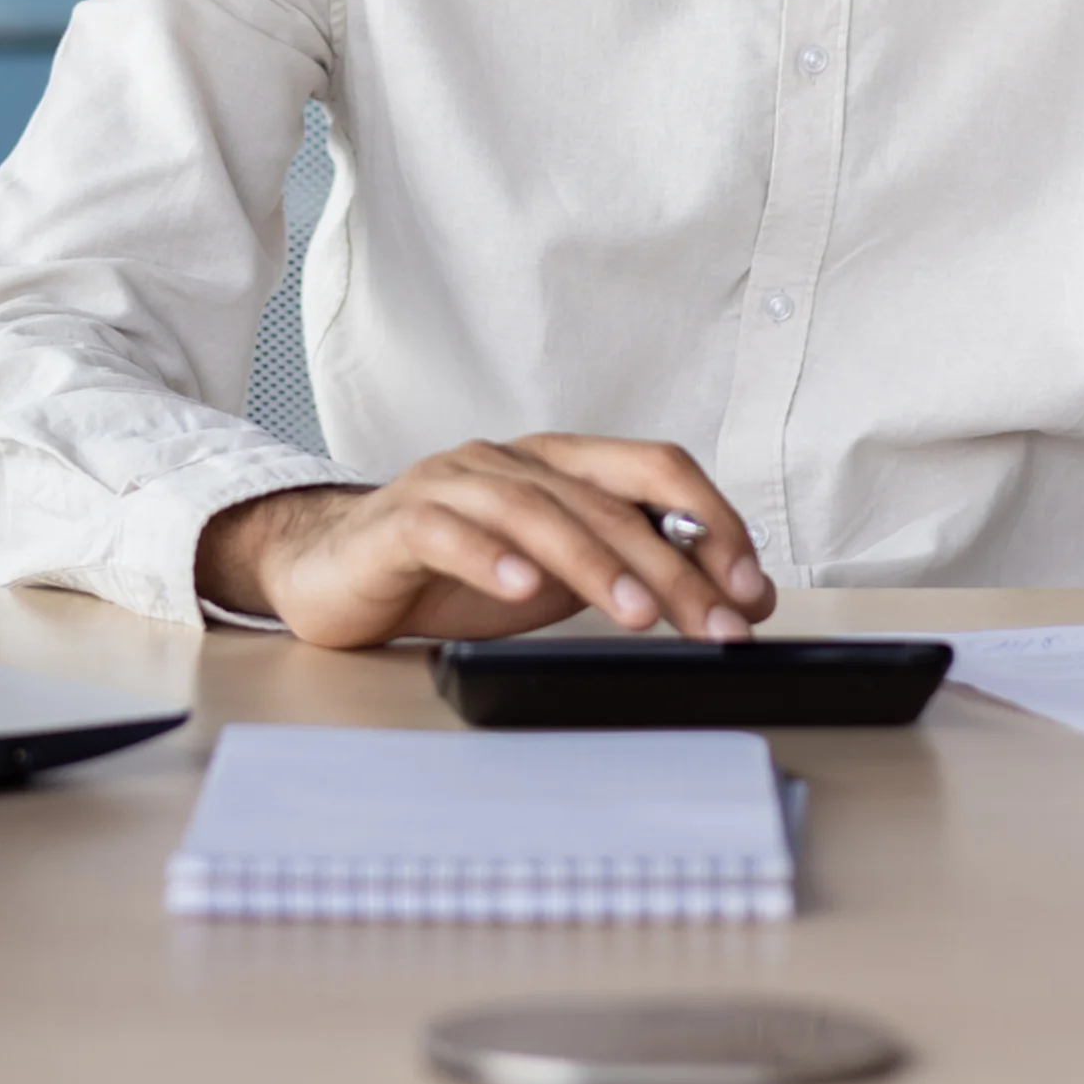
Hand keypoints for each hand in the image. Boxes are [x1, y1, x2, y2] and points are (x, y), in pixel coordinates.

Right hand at [196, 435, 776, 649]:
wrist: (335, 571)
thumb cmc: (449, 573)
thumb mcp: (556, 575)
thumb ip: (631, 570)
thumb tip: (733, 594)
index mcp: (558, 465)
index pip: (653, 469)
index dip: (710, 520)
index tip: (748, 586)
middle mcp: (510, 461)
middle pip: (606, 502)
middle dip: (673, 566)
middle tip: (715, 623)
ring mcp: (452, 483)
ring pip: (536, 510)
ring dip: (595, 563)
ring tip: (637, 612)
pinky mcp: (399, 521)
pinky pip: (448, 532)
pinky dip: (489, 558)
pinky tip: (520, 588)